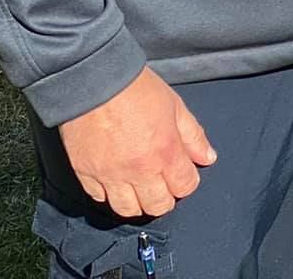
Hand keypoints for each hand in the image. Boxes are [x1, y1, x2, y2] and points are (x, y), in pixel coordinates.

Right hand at [57, 68, 215, 219]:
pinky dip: (110, 194)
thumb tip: (207, 158)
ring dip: (137, 202)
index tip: (182, 173)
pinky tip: (116, 180)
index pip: (184, 187)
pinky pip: (99, 199)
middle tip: (162, 181)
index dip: (187, 181)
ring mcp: (109, 175)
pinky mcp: (85, 174)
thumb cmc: (136, 88)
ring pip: (127, 210)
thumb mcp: (175, 106)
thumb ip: (193, 136)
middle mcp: (138, 170)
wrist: (93, 80)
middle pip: (157, 206)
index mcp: (165, 152)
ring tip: (139, 185)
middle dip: (165, 197)